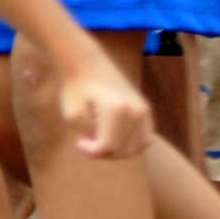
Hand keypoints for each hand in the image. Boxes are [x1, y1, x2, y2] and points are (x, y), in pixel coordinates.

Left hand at [40, 34, 153, 162]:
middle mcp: (136, 110)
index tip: (78, 142)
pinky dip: (131, 144)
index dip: (89, 151)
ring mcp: (144, 110)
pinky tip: (114, 137)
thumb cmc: (76, 90)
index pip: (106, 147)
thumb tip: (107, 147)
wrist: (88, 65)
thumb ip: (90, 136)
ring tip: (101, 139)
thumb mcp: (73, 116)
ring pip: (136, 148)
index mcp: (117, 109)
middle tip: (89, 141)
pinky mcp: (146, 110)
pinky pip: (145, 140)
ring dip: (118, 150)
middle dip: (104, 153)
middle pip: (122, 151)